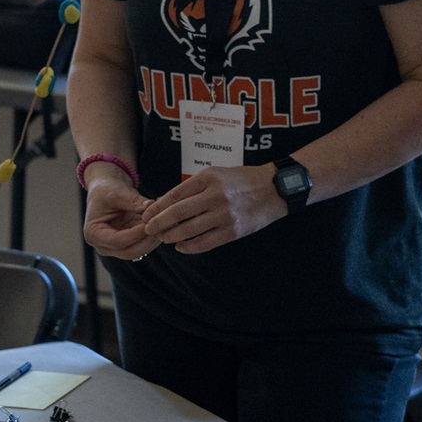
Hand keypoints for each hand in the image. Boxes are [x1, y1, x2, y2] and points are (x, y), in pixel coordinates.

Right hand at [83, 172, 157, 260]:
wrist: (107, 189)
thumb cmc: (106, 190)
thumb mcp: (117, 193)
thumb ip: (134, 202)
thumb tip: (152, 207)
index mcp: (93, 234)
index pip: (117, 241)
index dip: (136, 234)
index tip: (151, 223)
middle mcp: (104, 246)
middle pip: (130, 251)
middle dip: (148, 239)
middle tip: (163, 225)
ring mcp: (117, 248)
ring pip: (140, 250)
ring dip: (154, 238)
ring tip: (167, 222)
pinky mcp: (129, 244)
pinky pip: (145, 244)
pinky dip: (155, 235)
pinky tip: (164, 222)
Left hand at [141, 164, 284, 254]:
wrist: (274, 189)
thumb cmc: (242, 180)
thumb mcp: (217, 174)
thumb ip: (194, 187)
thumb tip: (166, 201)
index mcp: (209, 178)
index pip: (175, 194)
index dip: (157, 206)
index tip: (146, 214)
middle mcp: (216, 196)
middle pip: (178, 212)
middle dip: (159, 222)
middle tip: (148, 229)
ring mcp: (225, 215)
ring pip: (189, 229)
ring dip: (172, 235)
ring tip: (163, 238)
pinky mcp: (233, 231)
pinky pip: (205, 242)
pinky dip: (190, 247)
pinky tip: (181, 247)